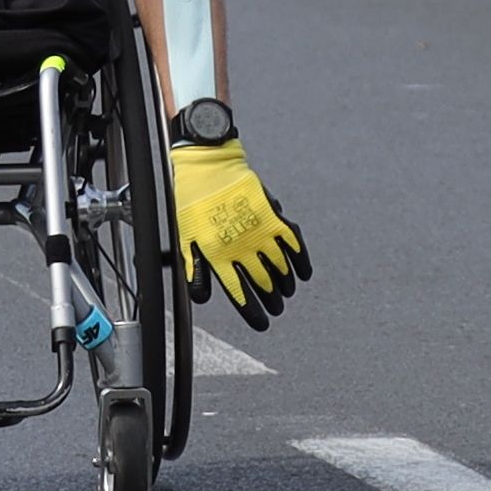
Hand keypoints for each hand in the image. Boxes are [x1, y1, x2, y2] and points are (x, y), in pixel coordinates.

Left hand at [170, 141, 307, 331]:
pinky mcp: (272, 215)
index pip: (238, 292)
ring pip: (279, 266)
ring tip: (286, 293)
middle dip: (270, 299)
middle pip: (262, 282)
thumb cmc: (193, 203)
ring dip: (285, 283)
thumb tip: (201, 300)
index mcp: (218, 253)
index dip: (252, 311)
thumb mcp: (186, 238)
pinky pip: (292, 242)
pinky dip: (300, 260)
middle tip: (276, 310)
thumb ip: (196, 270)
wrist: (208, 166)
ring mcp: (259, 230)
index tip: (262, 324)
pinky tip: (304, 272)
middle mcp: (241, 245)